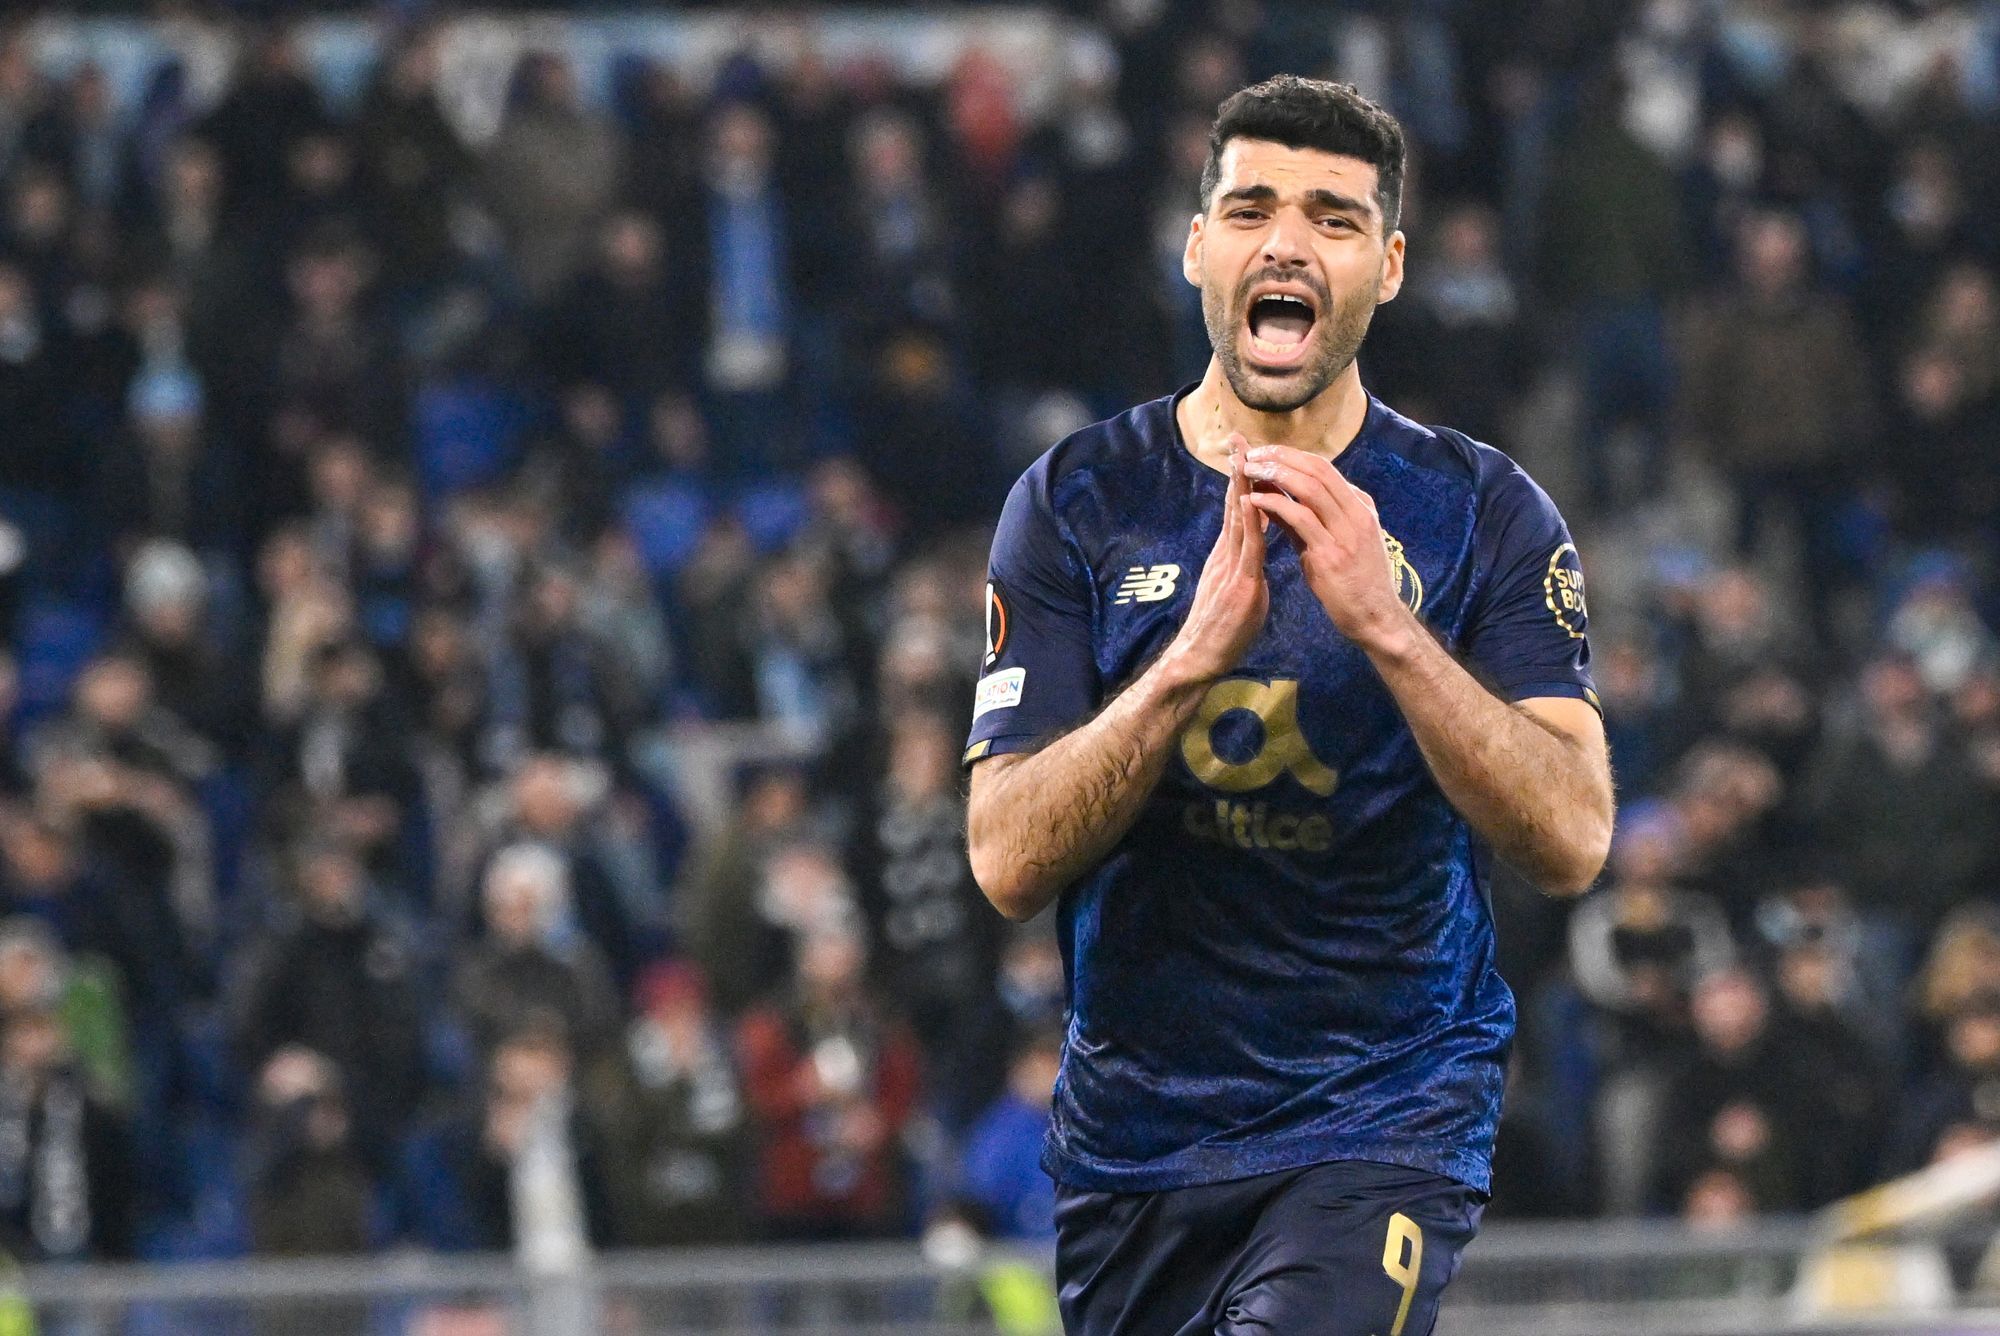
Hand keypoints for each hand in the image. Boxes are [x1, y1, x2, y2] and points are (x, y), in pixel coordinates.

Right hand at [1161, 434, 1267, 685]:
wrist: (1200, 659)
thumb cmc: (1222, 631)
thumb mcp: (1239, 590)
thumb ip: (1247, 567)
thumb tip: (1258, 555)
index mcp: (1228, 555)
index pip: (1237, 510)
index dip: (1241, 480)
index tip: (1244, 451)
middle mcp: (1226, 555)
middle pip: (1234, 505)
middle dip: (1239, 471)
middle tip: (1238, 438)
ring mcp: (1231, 568)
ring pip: (1240, 520)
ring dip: (1243, 486)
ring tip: (1245, 456)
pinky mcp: (1240, 586)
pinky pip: (1248, 550)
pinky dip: (1251, 524)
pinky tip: (1253, 502)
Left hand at [1241, 444, 1410, 649]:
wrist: (1376, 618)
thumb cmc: (1354, 583)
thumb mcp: (1335, 543)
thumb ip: (1309, 522)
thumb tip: (1277, 501)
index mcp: (1360, 507)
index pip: (1324, 467)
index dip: (1291, 456)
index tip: (1265, 453)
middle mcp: (1357, 513)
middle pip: (1317, 469)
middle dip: (1281, 456)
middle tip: (1252, 454)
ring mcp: (1347, 532)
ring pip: (1309, 487)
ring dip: (1275, 473)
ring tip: (1249, 470)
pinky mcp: (1332, 553)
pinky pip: (1300, 518)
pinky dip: (1275, 504)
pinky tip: (1254, 500)